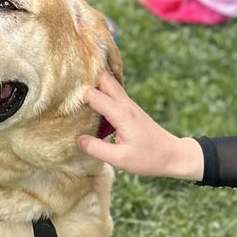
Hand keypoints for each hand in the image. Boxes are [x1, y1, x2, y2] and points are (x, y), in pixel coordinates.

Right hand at [77, 72, 202, 179]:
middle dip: (87, 77)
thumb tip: (78, 139)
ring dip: (95, 82)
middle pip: (104, 79)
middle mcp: (126, 104)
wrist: (174, 155)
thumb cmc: (149, 159)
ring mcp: (130, 105)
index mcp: (121, 114)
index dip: (77, 96)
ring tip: (76, 88)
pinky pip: (114, 93)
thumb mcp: (120, 159)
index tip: (62, 102)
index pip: (93, 95)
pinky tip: (92, 100)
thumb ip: (96, 148)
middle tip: (68, 83)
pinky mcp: (132, 110)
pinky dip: (102, 91)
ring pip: (109, 83)